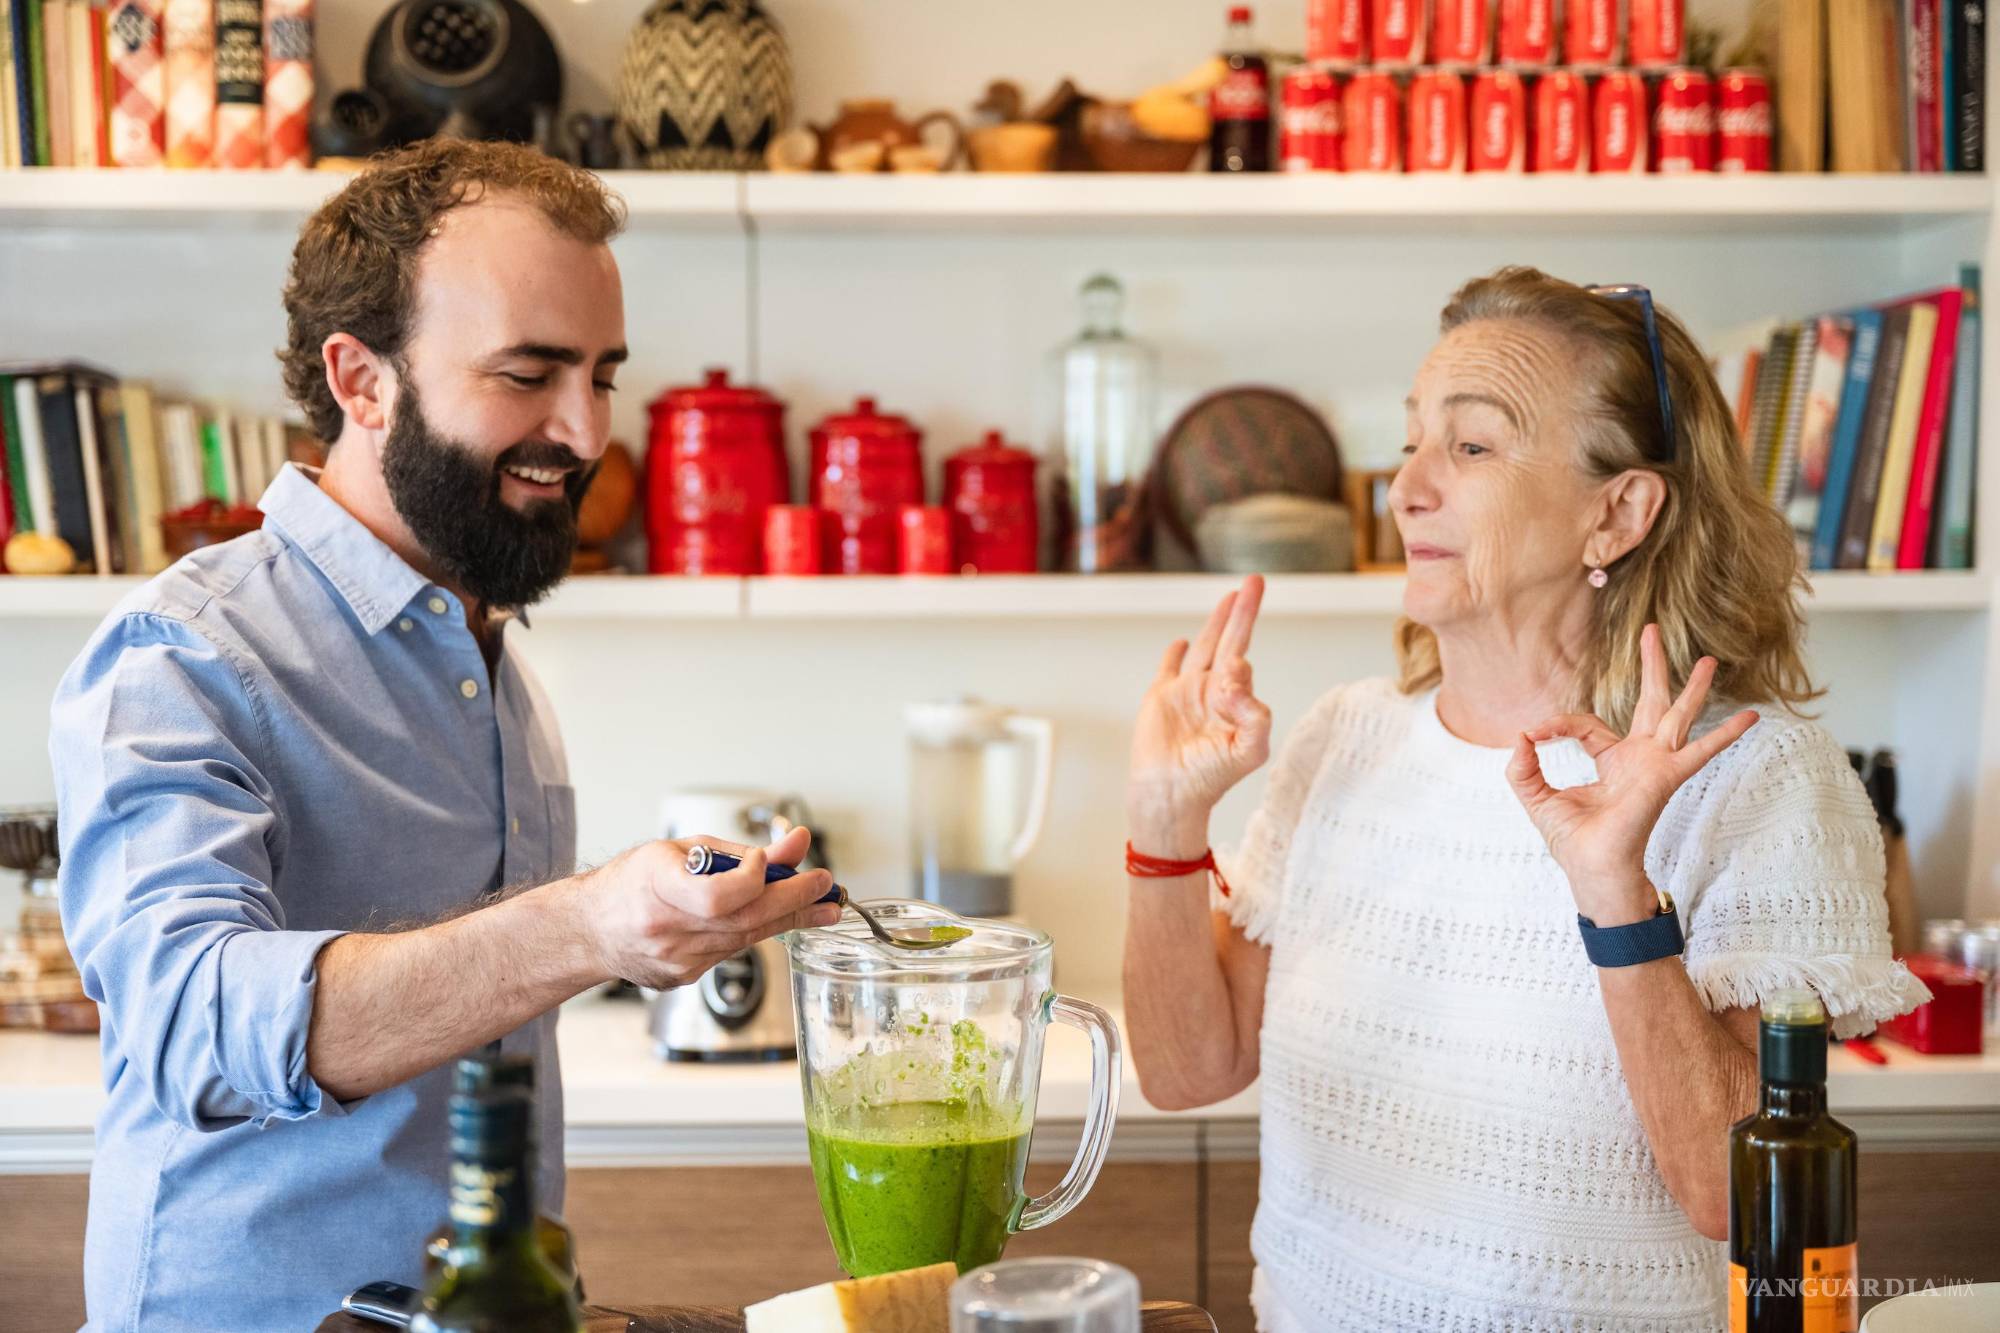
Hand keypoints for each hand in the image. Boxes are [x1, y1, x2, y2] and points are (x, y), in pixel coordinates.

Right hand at [576, 824, 842, 988]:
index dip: (753, 879)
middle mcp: (666, 928)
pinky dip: (754, 931)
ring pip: (746, 938)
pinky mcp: (685, 977)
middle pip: (744, 921)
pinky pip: (731, 951)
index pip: (719, 895)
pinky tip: (770, 917)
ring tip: (822, 905)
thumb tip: (794, 845)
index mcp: (657, 886)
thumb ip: (740, 852)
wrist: (591, 930)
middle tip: (827, 889)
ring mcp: (676, 959)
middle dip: (795, 901)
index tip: (768, 861)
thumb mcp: (682, 849)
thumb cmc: (632, 882)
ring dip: (789, 918)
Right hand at [1129, 575, 1272, 844]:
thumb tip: (1236, 682)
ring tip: (1231, 596)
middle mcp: (1214, 692)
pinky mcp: (1160, 697)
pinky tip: (1181, 642)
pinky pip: (1169, 668)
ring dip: (1217, 621)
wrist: (1169, 794)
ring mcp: (1187, 693)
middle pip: (1231, 642)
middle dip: (1243, 613)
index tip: (1226, 688)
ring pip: (1204, 647)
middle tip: (1254, 582)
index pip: (1244, 667)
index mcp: (1236, 702)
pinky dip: (1175, 653)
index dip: (1238, 670)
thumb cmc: (1210, 779)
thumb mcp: (1249, 752)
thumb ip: (1256, 716)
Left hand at [1505, 623, 1758, 925]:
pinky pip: (1701, 751)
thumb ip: (1523, 768)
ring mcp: (1657, 766)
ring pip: (1678, 716)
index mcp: (1612, 762)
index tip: (1536, 733)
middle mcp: (1639, 759)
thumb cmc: (1573, 841)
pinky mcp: (1666, 776)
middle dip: (1652, 667)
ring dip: (1693, 688)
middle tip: (1651, 631)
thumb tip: (1522, 737)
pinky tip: (1750, 717)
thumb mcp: (1536, 797)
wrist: (1592, 869)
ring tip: (1711, 659)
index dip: (1559, 725)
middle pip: (1649, 703)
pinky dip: (1725, 735)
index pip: (1588, 726)